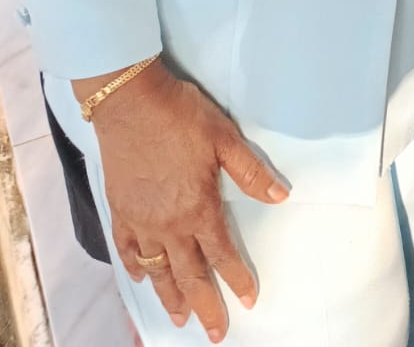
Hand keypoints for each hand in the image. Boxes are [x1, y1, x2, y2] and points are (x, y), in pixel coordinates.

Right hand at [85, 60, 287, 340]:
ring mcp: (141, 220)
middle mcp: (169, 223)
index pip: (222, 253)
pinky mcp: (120, 210)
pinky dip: (135, 266)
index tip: (248, 300)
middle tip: (214, 333)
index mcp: (198, 207)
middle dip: (205, 306)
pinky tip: (141, 277)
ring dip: (169, 296)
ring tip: (179, 318)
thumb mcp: (224, 139)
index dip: (237, 279)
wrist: (131, 103)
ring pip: (157, 269)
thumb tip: (280, 196)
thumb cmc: (181, 116)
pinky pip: (127, 248)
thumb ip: (251, 172)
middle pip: (189, 275)